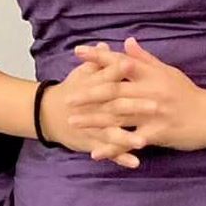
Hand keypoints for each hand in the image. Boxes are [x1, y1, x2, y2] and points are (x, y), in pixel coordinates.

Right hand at [43, 42, 149, 168]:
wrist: (48, 113)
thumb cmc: (72, 89)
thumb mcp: (82, 72)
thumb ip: (97, 60)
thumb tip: (106, 43)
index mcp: (93, 86)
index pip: (107, 75)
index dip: (119, 69)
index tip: (134, 65)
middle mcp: (93, 107)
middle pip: (115, 105)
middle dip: (135, 106)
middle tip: (157, 106)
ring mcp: (92, 127)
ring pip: (111, 132)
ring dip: (127, 137)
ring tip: (144, 141)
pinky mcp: (91, 142)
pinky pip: (108, 151)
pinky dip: (120, 157)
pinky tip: (136, 162)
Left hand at [69, 37, 205, 154]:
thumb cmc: (188, 93)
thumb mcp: (168, 71)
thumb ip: (145, 58)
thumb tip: (128, 41)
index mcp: (151, 74)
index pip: (120, 61)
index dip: (99, 57)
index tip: (78, 52)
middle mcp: (149, 91)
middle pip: (115, 90)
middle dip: (89, 92)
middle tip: (68, 96)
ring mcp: (153, 113)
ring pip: (119, 115)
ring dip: (94, 118)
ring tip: (73, 121)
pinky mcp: (157, 133)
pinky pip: (131, 141)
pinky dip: (113, 147)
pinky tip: (96, 153)